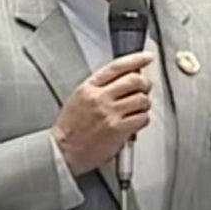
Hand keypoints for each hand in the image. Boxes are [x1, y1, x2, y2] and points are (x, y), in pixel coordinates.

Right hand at [51, 52, 154, 175]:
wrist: (63, 151)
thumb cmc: (71, 128)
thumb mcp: (79, 98)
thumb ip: (100, 86)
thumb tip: (125, 77)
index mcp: (89, 87)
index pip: (117, 66)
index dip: (136, 59)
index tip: (147, 58)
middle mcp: (100, 98)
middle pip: (134, 80)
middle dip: (144, 84)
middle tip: (144, 89)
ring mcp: (109, 113)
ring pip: (142, 99)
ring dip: (145, 104)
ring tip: (138, 109)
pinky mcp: (118, 129)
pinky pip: (142, 118)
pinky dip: (143, 119)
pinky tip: (135, 122)